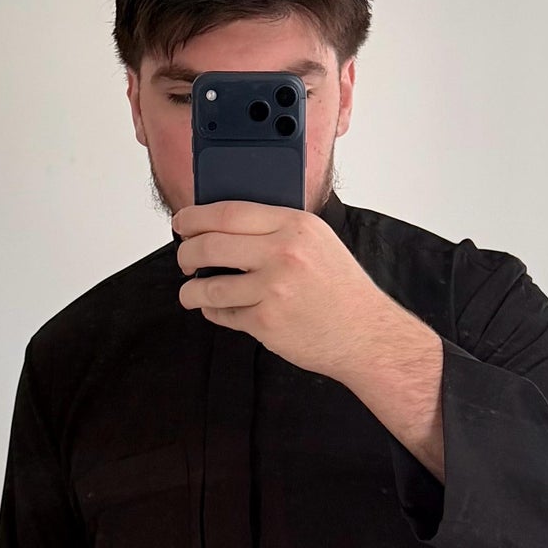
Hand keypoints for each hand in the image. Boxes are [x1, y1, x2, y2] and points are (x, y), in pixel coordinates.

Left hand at [172, 200, 398, 382]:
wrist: (367, 335)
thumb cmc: (343, 290)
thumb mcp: (318, 242)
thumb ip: (279, 230)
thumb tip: (227, 226)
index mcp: (295, 226)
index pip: (229, 212)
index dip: (195, 216)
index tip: (181, 222)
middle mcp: (283, 253)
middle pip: (210, 245)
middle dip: (185, 253)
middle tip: (184, 259)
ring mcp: (273, 289)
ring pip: (208, 285)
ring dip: (190, 291)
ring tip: (191, 293)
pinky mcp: (266, 322)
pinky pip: (224, 314)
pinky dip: (214, 313)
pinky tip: (217, 310)